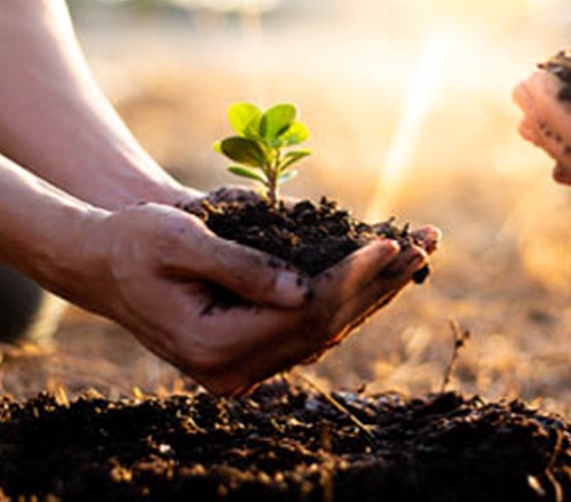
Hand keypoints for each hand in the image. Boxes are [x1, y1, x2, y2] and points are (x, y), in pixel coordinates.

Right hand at [72, 202, 437, 394]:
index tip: (390, 242)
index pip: (305, 313)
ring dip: (377, 289)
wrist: (104, 264)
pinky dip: (351, 295)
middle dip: (381, 281)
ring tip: (420, 252)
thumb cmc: (135, 242)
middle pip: (328, 324)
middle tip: (426, 242)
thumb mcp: (182, 242)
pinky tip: (383, 272)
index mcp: (213, 347)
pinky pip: (315, 325)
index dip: (352, 276)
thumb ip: (243, 267)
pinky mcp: (253, 349)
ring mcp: (245, 366)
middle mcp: (234, 369)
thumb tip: (305, 289)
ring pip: (329, 327)